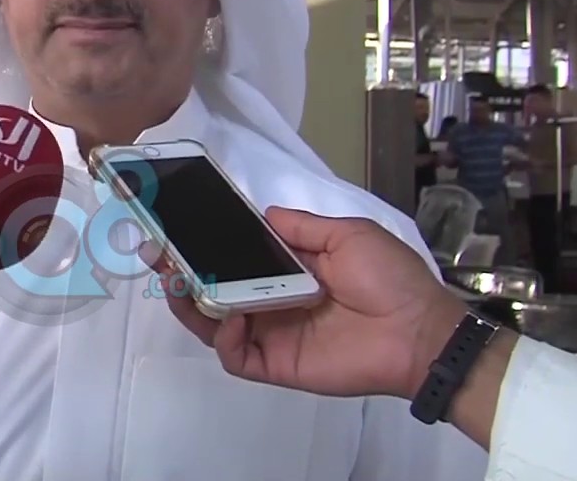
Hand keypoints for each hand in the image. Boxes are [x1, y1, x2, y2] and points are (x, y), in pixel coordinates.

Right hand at [151, 208, 465, 399]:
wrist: (419, 331)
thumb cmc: (389, 278)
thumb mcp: (347, 235)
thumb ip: (300, 227)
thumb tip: (262, 215)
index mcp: (287, 268)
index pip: (233, 255)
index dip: (203, 243)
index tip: (175, 225)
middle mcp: (270, 299)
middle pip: (211, 289)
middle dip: (180, 270)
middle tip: (156, 252)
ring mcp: (269, 332)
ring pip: (211, 321)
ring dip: (189, 302)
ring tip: (177, 282)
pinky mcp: (274, 363)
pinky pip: (233, 354)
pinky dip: (223, 335)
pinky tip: (230, 315)